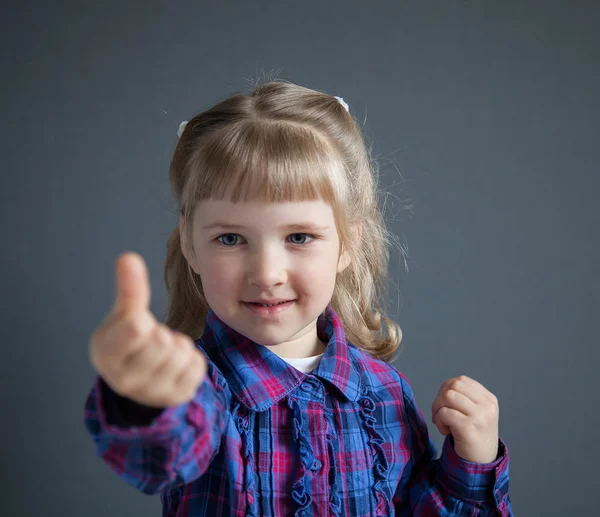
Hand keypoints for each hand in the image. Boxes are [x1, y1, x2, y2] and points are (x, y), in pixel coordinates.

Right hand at [89, 252, 206, 407]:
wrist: (137, 378)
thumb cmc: (127, 339)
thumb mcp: (123, 314)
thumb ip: (128, 288)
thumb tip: (128, 257)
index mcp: (106, 355)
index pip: (135, 328)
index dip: (142, 320)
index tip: (138, 325)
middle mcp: (125, 380)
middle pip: (162, 341)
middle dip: (161, 333)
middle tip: (152, 339)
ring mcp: (152, 393)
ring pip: (182, 352)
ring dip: (178, 345)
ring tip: (164, 350)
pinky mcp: (177, 397)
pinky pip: (198, 366)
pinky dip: (192, 359)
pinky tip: (177, 363)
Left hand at [431, 375, 498, 463]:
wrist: (481, 463)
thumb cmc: (473, 435)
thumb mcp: (476, 412)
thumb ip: (464, 397)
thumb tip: (444, 388)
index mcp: (489, 399)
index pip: (461, 380)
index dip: (446, 389)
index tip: (445, 404)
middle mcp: (487, 406)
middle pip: (453, 386)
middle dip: (440, 398)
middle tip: (440, 414)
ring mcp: (480, 416)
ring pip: (448, 396)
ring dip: (438, 409)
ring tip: (442, 422)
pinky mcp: (469, 427)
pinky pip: (445, 413)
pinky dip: (439, 420)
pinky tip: (445, 431)